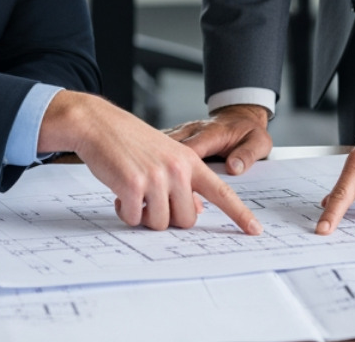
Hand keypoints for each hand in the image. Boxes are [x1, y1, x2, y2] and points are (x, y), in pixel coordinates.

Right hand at [41, 92, 263, 233]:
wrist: (99, 124)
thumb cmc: (130, 141)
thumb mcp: (166, 155)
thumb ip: (184, 181)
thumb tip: (197, 209)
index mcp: (189, 161)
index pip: (222, 192)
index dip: (239, 214)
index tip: (255, 230)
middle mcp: (177, 170)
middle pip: (185, 220)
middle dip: (167, 218)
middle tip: (150, 200)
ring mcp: (156, 178)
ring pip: (159, 223)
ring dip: (143, 215)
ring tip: (133, 193)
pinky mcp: (133, 186)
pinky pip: (134, 220)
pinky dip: (124, 212)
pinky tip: (119, 192)